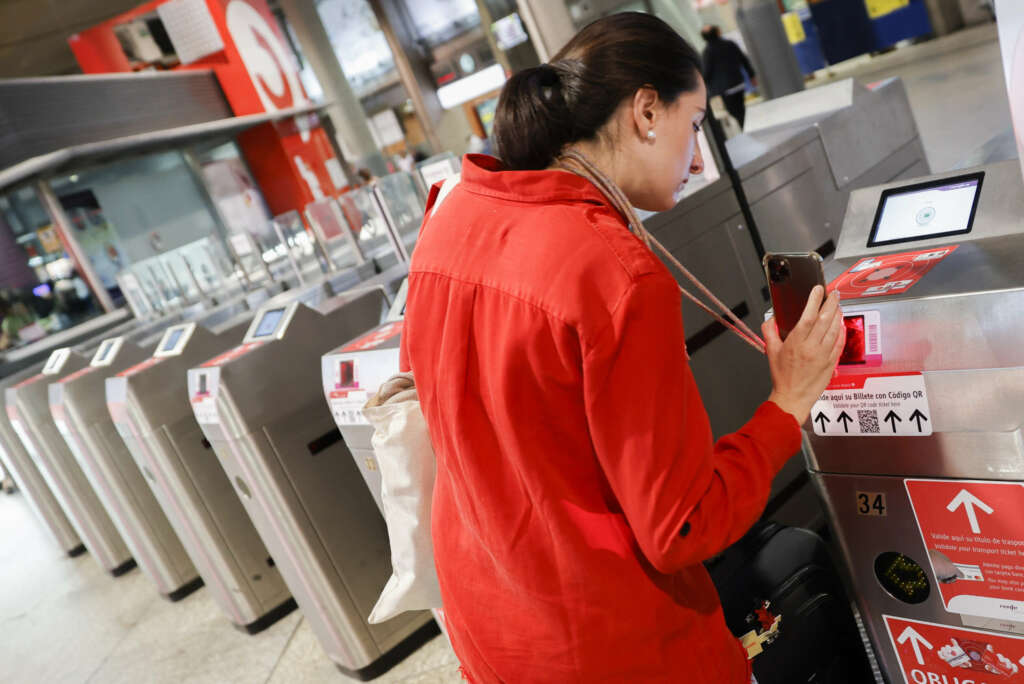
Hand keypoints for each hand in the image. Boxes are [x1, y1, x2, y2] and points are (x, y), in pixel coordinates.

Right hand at [763, 286, 844, 424]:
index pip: (808, 316)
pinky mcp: (832, 362)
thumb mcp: (771, 351)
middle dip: (832, 303)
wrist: (792, 398)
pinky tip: (841, 324)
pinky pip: (840, 343)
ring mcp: (824, 355)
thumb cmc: (782, 377)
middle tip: (834, 293)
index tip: (818, 290)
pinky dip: (841, 331)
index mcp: (796, 343)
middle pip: (826, 319)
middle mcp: (812, 347)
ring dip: (838, 315)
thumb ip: (769, 332)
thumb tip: (772, 319)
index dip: (815, 300)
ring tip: (838, 305)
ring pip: (835, 329)